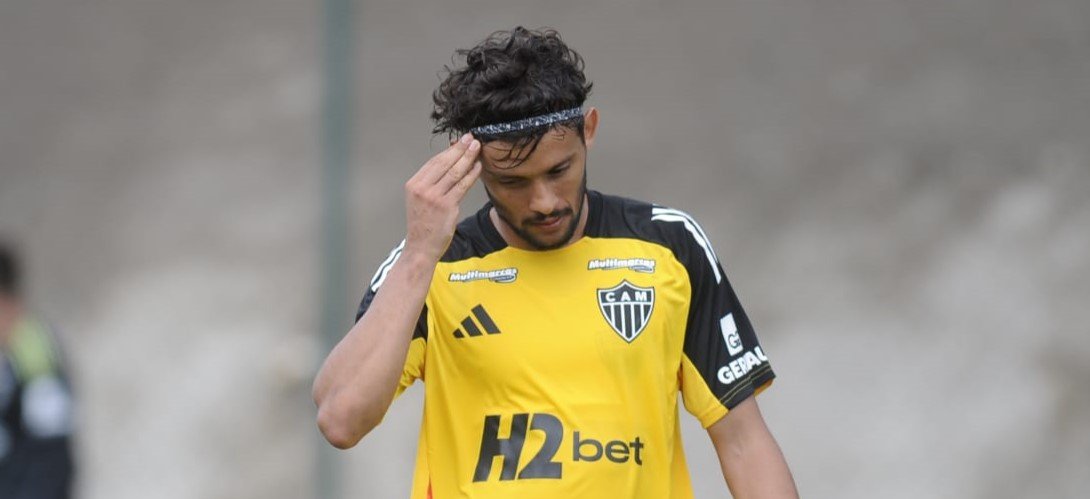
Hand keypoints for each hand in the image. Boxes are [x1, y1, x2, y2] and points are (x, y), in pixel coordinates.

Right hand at [403, 133, 482, 261]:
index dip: (448, 150)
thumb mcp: (420, 199)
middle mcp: (422, 189)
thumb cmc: (423, 224)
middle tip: (471, 138)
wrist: (420, 247)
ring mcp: (434, 197)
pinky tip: (478, 167)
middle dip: (460, 149)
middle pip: (444, 163)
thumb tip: (449, 161)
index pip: (433, 162)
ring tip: (477, 148)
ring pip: (455, 172)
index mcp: (413, 184)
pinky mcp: (447, 206)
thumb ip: (432, 182)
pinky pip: (463, 186)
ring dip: (468, 158)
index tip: (459, 141)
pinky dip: (472, 174)